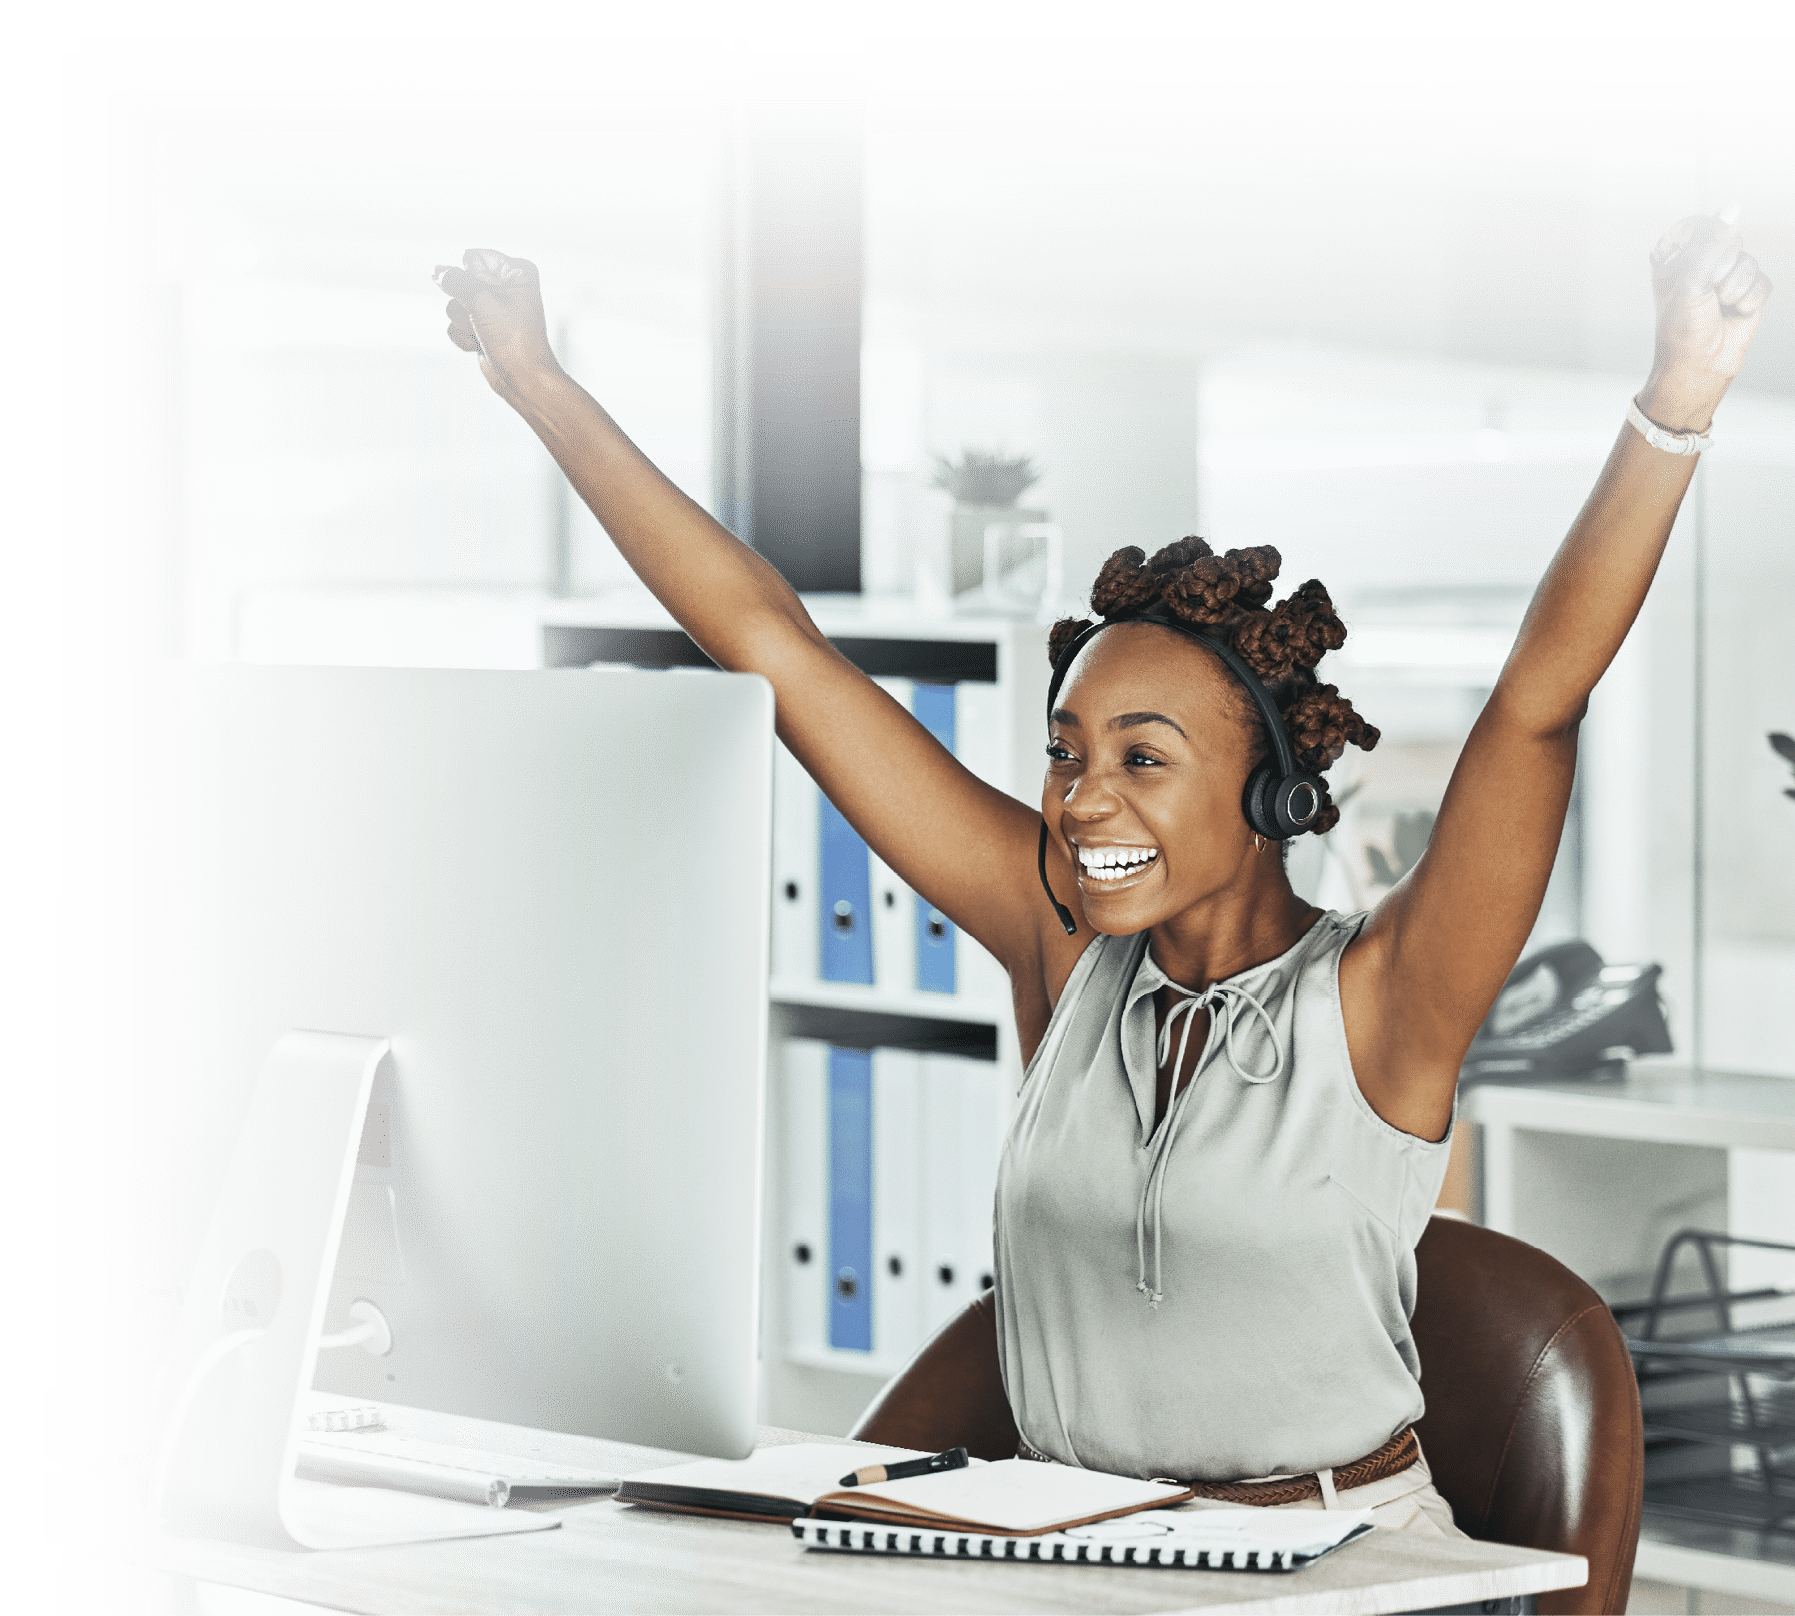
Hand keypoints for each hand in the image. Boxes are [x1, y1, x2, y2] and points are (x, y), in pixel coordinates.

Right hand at [432, 249, 562, 395]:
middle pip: (459, 282)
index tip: (490, 300)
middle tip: (487, 320)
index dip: (471, 280)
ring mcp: (490, 308)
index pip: (472, 259)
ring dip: (464, 324)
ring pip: (453, 305)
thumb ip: (455, 282)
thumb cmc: (513, 339)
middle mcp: (504, 286)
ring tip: (485, 335)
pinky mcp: (481, 326)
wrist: (522, 379)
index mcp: (516, 272)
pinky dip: (464, 337)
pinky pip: (455, 324)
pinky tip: (481, 346)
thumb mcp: (482, 302)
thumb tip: (435, 271)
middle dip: (466, 305)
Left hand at [1639, 201, 1772, 430]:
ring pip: (1748, 261)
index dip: (1701, 246)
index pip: (1696, 226)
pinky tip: (1735, 314)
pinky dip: (1749, 300)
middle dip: (1720, 269)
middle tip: (1707, 293)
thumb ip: (1712, 243)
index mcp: (1676, 260)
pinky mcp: (1750, 291)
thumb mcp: (1690, 281)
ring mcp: (1728, 277)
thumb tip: (1732, 208)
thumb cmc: (1682, 330)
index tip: (1695, 270)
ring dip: (1734, 288)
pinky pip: (1762, 281)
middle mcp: (1703, 264)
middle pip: (1728, 241)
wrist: (1699, 366)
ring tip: (1720, 307)